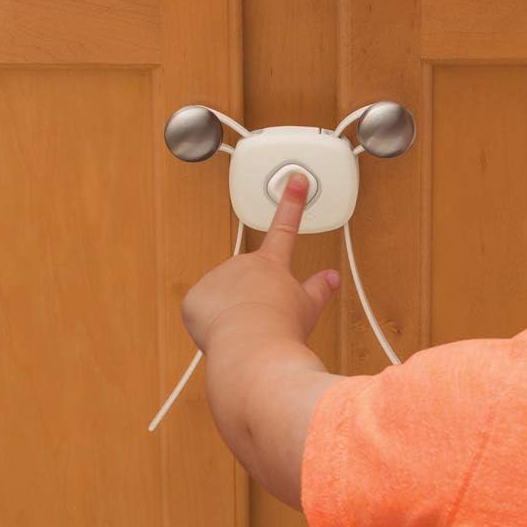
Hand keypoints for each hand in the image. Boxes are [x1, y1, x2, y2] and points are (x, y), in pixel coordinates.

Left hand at [180, 173, 341, 351]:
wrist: (252, 348)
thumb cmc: (282, 329)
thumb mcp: (308, 308)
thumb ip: (318, 289)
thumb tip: (332, 278)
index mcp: (272, 264)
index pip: (286, 227)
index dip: (292, 202)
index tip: (295, 179)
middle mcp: (243, 264)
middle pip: (247, 277)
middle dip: (251, 294)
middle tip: (262, 318)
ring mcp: (216, 278)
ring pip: (222, 294)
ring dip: (230, 309)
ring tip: (244, 331)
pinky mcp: (194, 298)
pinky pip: (199, 310)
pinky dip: (207, 322)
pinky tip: (221, 333)